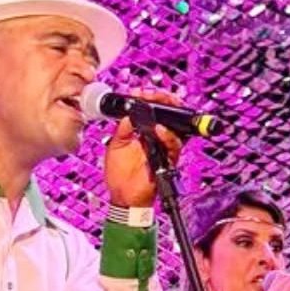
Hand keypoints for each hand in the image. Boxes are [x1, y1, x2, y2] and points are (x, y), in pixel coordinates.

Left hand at [103, 88, 185, 207]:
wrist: (125, 198)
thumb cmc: (119, 177)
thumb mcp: (115, 146)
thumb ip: (123, 129)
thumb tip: (129, 113)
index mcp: (142, 133)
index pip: (150, 111)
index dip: (148, 99)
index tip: (140, 92)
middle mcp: (155, 139)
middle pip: (167, 115)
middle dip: (164, 101)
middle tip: (156, 94)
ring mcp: (162, 149)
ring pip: (174, 127)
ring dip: (168, 113)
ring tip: (159, 104)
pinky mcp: (167, 160)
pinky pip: (173, 146)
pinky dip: (167, 136)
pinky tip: (159, 130)